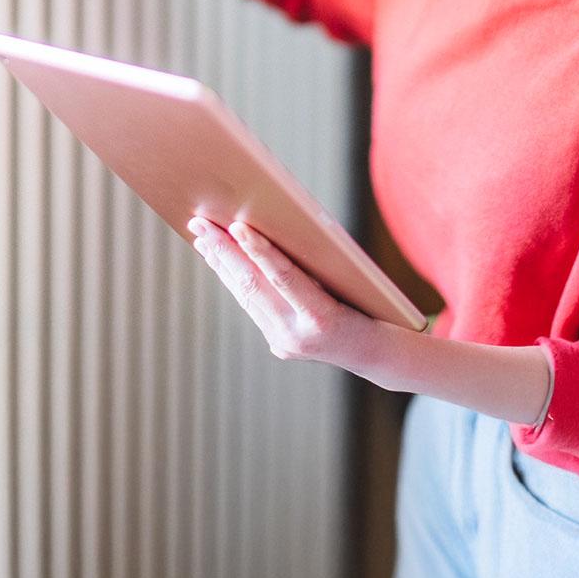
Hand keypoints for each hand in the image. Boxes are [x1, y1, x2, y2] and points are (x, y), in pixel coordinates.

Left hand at [187, 216, 375, 369]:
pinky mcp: (279, 345)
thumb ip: (318, 262)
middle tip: (200, 223)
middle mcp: (297, 336)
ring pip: (246, 296)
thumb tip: (277, 227)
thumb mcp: (352, 281)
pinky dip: (236, 280)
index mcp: (322, 319)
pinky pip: (252, 306)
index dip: (259, 250)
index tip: (237, 226)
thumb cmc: (374, 305)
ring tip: (203, 237)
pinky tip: (222, 261)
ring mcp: (285, 343)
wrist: (378, 354)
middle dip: (224, 251)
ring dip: (222, 264)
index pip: (284, 278)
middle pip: (254, 286)